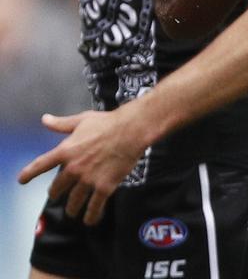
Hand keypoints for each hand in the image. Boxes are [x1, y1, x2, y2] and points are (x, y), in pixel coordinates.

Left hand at [17, 108, 151, 224]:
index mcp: (65, 151)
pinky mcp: (104, 187)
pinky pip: (95, 206)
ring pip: (74, 201)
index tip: (22, 180)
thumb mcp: (81, 120)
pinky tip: (90, 220)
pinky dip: (91, 215)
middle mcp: (73, 168)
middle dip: (56, 193)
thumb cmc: (108, 123)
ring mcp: (88, 180)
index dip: (29, 174)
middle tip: (57, 195)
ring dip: (72, 208)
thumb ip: (62, 124)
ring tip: (72, 212)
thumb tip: (45, 120)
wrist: (131, 131)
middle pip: (57, 188)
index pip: (41, 165)